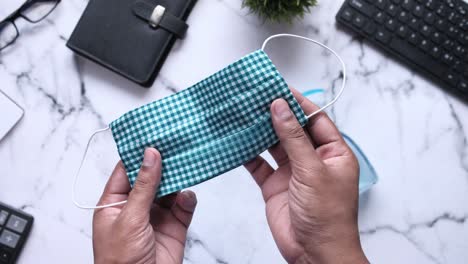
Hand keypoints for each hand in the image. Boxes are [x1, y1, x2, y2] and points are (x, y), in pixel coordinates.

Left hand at [92, 148, 197, 263]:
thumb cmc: (120, 261)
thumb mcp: (129, 218)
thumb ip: (143, 185)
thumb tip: (150, 155)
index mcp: (115, 202)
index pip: (126, 170)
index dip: (138, 153)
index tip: (152, 135)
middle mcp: (136, 206)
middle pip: (151, 176)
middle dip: (163, 162)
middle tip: (176, 143)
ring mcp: (156, 215)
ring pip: (170, 188)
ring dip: (179, 178)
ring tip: (187, 162)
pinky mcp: (174, 225)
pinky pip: (184, 205)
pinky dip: (188, 198)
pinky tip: (187, 196)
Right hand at [245, 89, 367, 263]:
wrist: (314, 253)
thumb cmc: (328, 218)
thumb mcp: (313, 171)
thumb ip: (294, 139)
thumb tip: (281, 108)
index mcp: (332, 153)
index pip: (314, 119)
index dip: (297, 102)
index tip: (278, 87)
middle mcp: (312, 160)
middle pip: (292, 129)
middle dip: (275, 113)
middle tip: (256, 96)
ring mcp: (292, 172)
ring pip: (273, 144)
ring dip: (260, 131)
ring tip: (243, 113)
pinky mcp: (275, 185)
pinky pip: (259, 164)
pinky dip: (248, 154)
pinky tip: (237, 142)